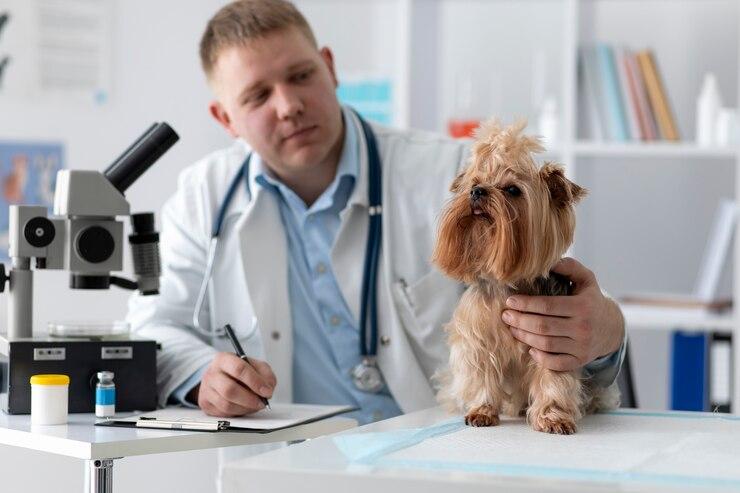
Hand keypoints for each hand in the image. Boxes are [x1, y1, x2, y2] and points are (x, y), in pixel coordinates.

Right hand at [187, 352, 275, 416]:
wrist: (221, 377)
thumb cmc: (240, 371)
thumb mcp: (255, 366)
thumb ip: (265, 374)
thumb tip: (268, 389)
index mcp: (223, 359)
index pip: (239, 369)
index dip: (255, 382)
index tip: (266, 391)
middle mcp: (211, 373)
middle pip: (229, 389)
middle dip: (250, 399)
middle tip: (262, 402)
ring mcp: (206, 390)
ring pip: (226, 405)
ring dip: (245, 408)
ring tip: (255, 405)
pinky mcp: (206, 404)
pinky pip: (224, 413)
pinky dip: (238, 413)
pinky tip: (244, 407)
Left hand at [501, 257, 624, 371]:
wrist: (611, 328)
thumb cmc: (591, 299)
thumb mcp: (585, 279)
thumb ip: (569, 266)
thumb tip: (548, 261)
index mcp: (583, 306)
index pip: (547, 306)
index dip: (525, 304)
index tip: (510, 301)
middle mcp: (583, 328)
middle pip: (542, 326)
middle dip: (520, 321)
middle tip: (506, 315)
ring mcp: (581, 347)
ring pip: (545, 344)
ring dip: (524, 337)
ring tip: (512, 328)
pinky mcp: (579, 361)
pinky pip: (556, 363)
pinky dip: (540, 357)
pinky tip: (530, 348)